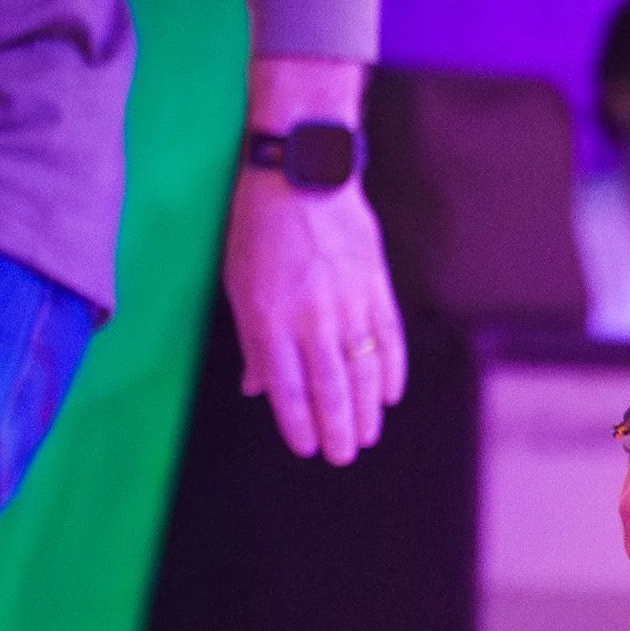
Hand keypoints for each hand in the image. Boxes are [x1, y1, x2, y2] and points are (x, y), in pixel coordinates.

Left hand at [223, 170, 405, 466]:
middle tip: (342, 456)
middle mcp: (311, 318)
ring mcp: (348, 303)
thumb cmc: (259, 229)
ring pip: (363, 371)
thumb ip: (252, 341)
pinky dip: (391, 371)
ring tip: (366, 436)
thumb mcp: (239, 284)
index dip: (298, 424)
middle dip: (337, 429)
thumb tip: (257, 388)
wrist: (302, 174)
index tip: (305, 448)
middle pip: (330, 389)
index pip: (287, 388)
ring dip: (366, 410)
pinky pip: (388, 339)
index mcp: (269, 318)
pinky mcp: (375, 287)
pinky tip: (389, 395)